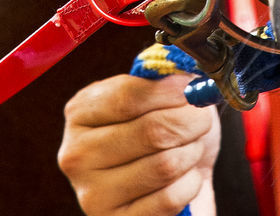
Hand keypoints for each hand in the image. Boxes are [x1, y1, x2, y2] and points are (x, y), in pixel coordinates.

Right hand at [59, 73, 219, 215]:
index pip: (128, 96)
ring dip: (191, 152)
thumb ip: (163, 81)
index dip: (169, 92)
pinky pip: (169, 199)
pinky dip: (190, 184)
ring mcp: (93, 194)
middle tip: (202, 119)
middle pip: (151, 131)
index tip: (192, 89)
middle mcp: (77, 154)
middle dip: (188, 122)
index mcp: (80, 113)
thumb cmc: (160, 132)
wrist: (166, 183)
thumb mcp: (154, 97)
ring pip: (164, 165)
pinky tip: (188, 176)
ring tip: (193, 147)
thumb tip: (188, 80)